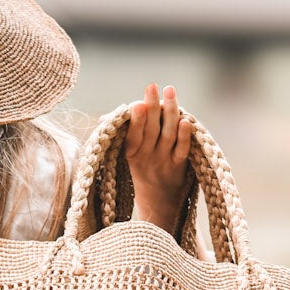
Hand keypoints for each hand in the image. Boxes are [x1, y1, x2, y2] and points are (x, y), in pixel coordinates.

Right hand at [125, 83, 192, 233]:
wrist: (157, 202)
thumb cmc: (141, 169)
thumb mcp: (126, 154)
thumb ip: (121, 134)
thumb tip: (104, 117)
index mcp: (132, 153)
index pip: (133, 135)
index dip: (136, 120)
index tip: (136, 104)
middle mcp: (148, 157)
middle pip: (151, 129)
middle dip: (152, 107)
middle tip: (152, 87)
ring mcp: (164, 161)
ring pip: (168, 135)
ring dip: (170, 113)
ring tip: (170, 91)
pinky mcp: (179, 166)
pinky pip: (182, 150)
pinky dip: (185, 136)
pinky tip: (186, 120)